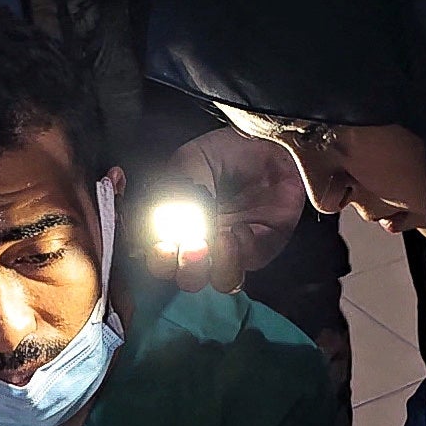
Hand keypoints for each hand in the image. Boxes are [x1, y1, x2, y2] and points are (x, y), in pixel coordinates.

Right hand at [147, 127, 304, 292]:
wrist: (269, 143)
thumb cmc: (227, 151)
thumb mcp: (192, 162)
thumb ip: (178, 190)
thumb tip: (169, 222)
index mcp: (178, 228)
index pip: (158, 258)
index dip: (157, 258)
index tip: (162, 243)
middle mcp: (203, 245)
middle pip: (186, 279)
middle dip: (185, 268)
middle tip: (191, 245)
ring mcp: (233, 250)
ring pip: (221, 282)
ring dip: (217, 267)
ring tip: (219, 238)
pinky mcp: (262, 248)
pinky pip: (250, 263)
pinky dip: (242, 249)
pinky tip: (241, 227)